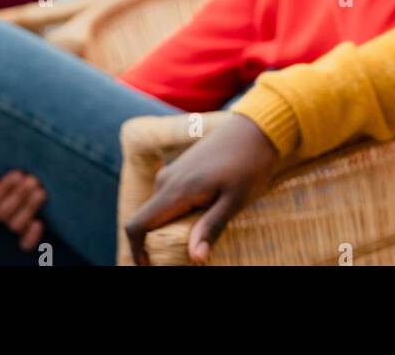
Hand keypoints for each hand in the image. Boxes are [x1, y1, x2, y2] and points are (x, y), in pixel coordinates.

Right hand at [0, 164, 46, 250]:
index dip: (4, 188)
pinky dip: (32, 236)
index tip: (18, 173)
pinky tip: (38, 223)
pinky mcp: (30, 226)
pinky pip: (26, 242)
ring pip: (15, 226)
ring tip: (40, 192)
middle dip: (19, 195)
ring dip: (28, 209)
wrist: (28, 163)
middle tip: (32, 180)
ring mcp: (15, 220)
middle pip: (2, 213)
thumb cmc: (6, 162)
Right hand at [125, 114, 280, 265]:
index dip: (137, 251)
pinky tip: (204, 215)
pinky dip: (178, 214)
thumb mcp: (235, 201)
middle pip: (147, 221)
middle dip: (158, 242)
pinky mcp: (181, 168)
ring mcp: (173, 172)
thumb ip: (211, 228)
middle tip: (187, 254)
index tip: (151, 266)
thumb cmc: (250, 165)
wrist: (258, 128)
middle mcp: (167, 180)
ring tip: (200, 236)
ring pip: (159, 210)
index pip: (137, 225)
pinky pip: (169, 198)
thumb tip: (195, 259)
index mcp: (176, 190)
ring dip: (171, 227)